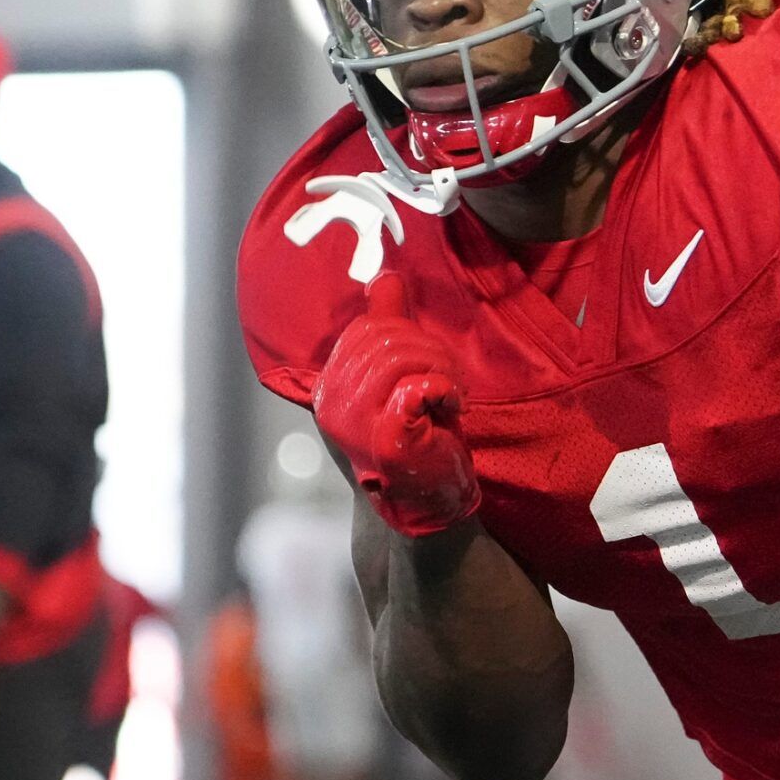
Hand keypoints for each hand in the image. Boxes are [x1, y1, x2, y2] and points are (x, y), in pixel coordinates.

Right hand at [313, 274, 478, 535]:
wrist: (426, 503)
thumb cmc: (414, 437)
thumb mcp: (398, 375)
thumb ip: (387, 327)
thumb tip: (385, 276)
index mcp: (329, 385)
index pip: (367, 328)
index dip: (408, 335)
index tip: (430, 366)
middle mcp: (332, 402)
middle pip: (386, 337)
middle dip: (431, 351)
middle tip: (448, 380)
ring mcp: (355, 421)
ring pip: (404, 356)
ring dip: (442, 369)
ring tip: (450, 396)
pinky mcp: (385, 437)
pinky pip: (419, 386)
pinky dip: (445, 390)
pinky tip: (449, 408)